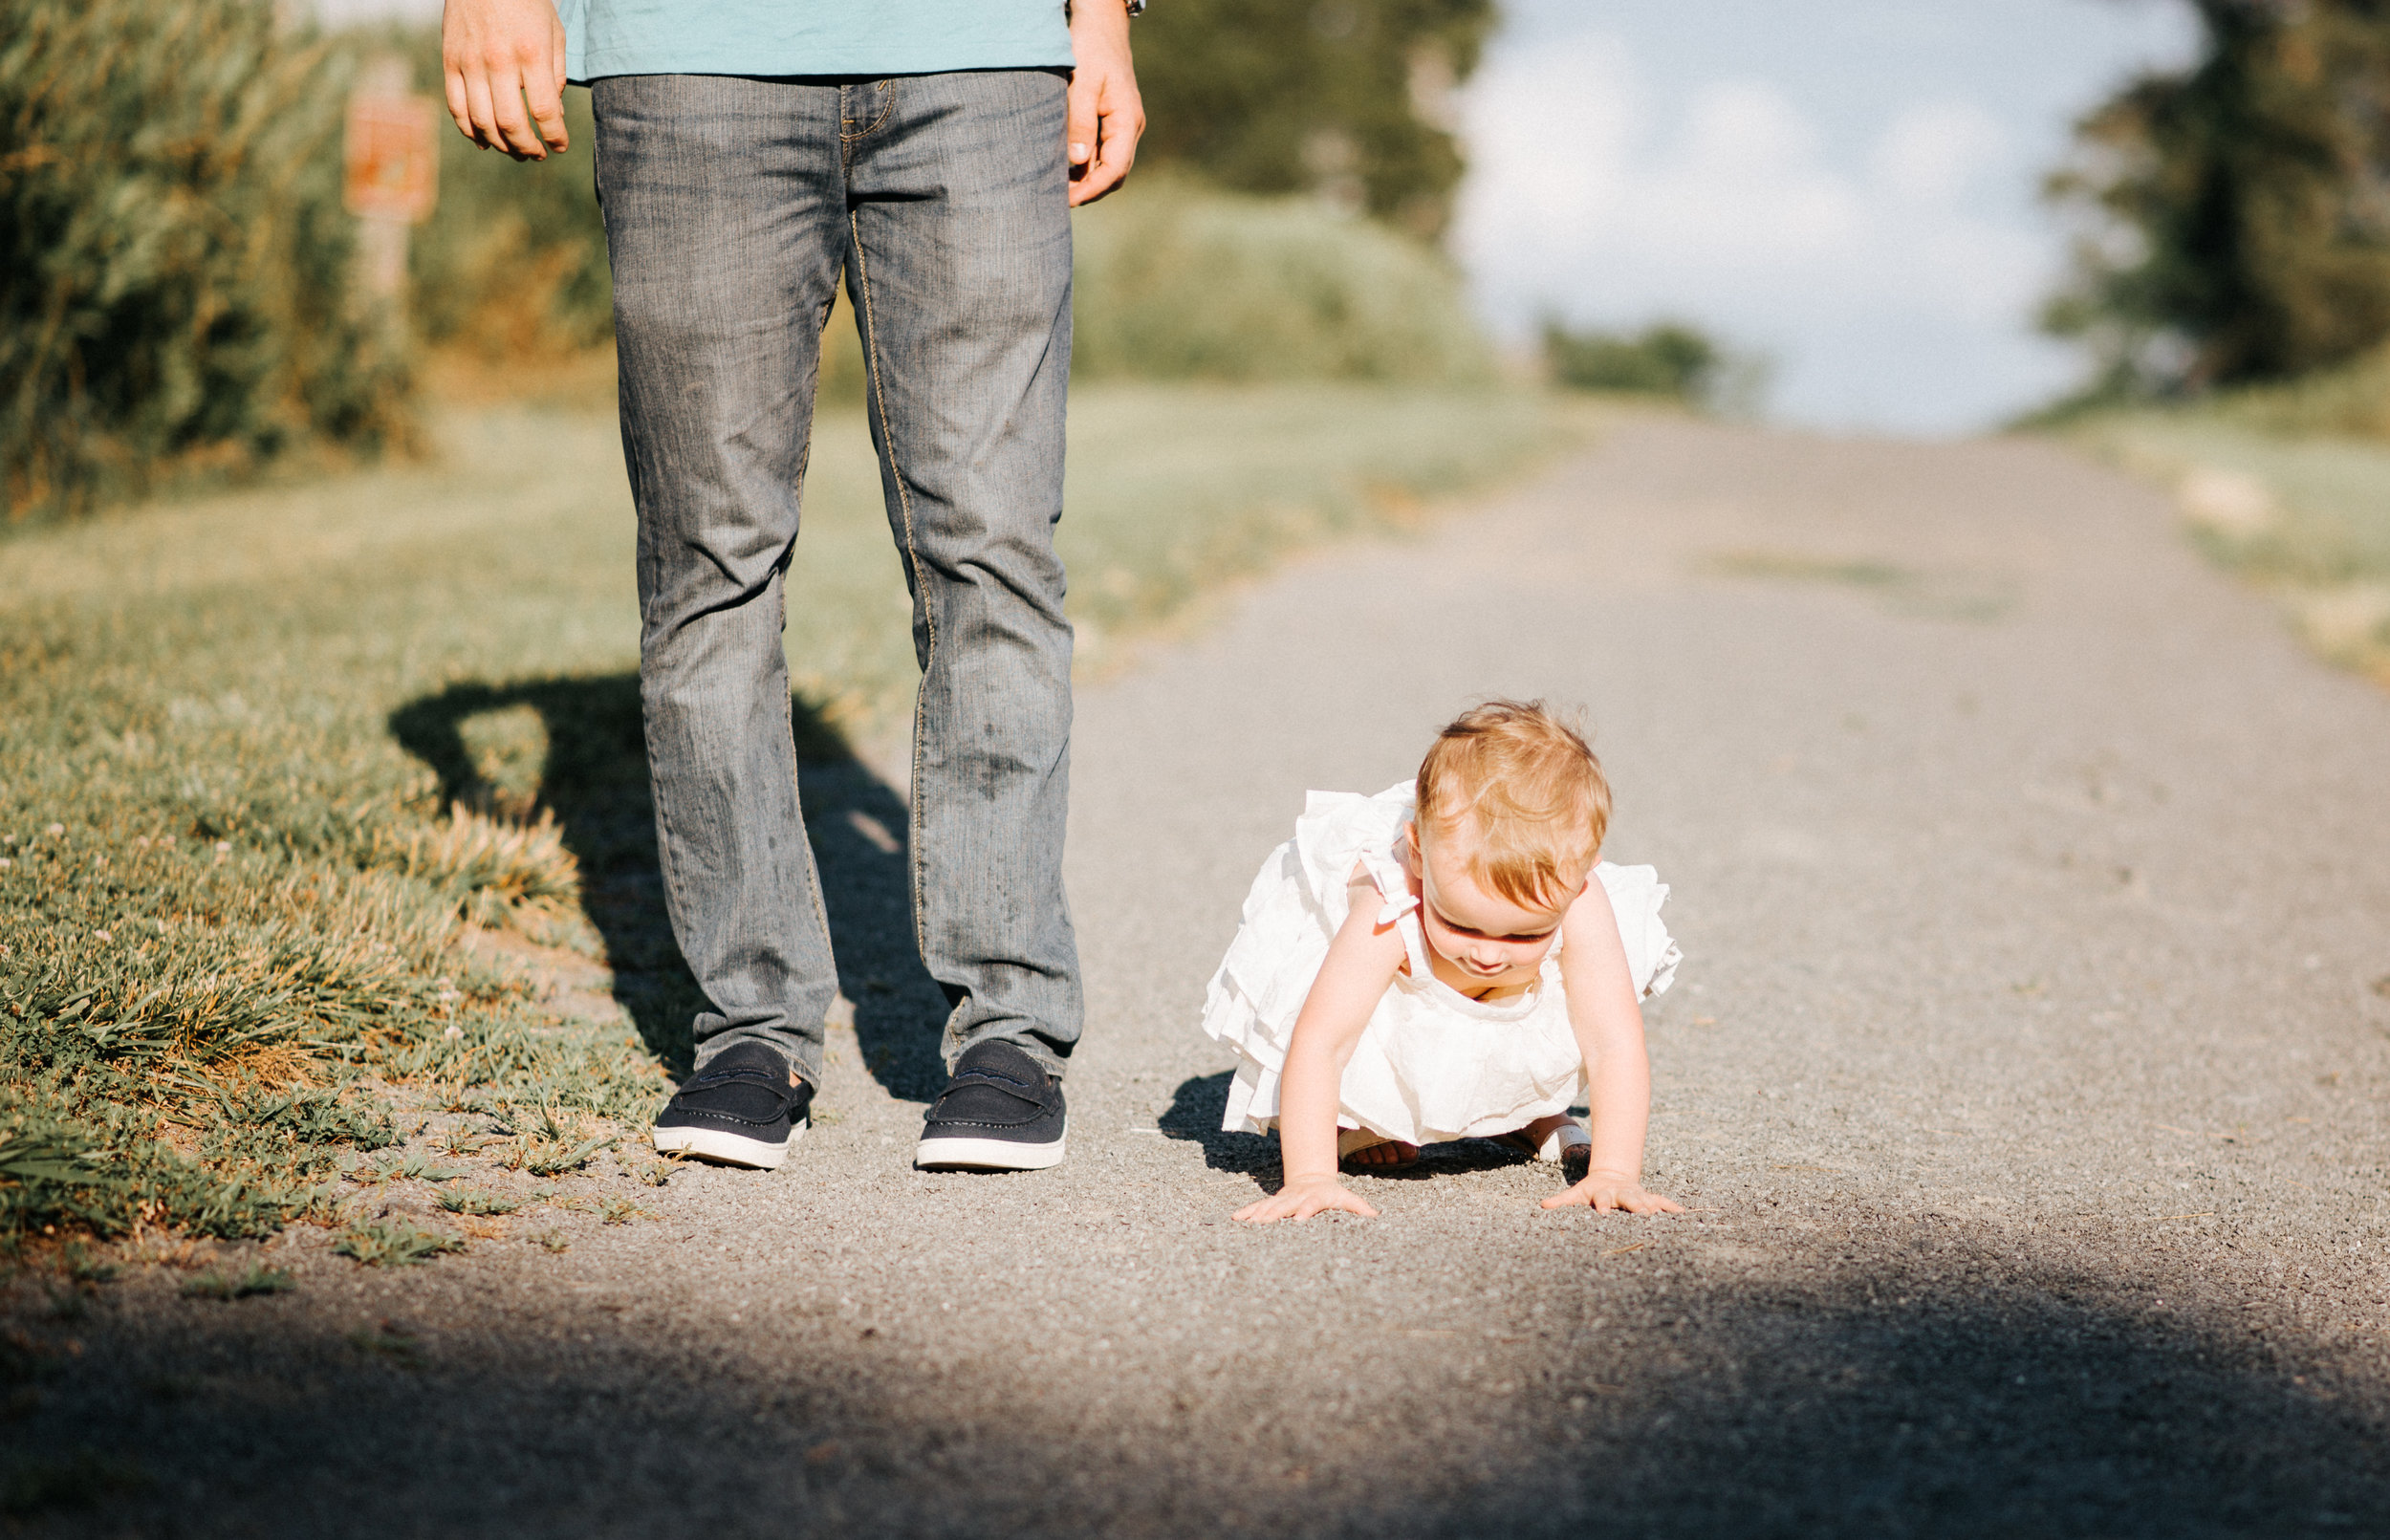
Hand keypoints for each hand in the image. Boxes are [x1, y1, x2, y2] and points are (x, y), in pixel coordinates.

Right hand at [441, 0, 569, 160]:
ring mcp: (470, 62)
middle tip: (537, 154)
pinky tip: (484, 141)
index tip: (560, 146)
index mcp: (531, 54)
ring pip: (482, 122)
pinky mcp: (450, 61)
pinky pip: (457, 107)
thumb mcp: (553, 31)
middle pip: (512, 124)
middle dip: (528, 148)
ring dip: (500, 145)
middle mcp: (499, 61)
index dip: (555, 137)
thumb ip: (556, 74)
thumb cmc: (526, 2)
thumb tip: (553, 115)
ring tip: (515, 150)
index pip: (544, 111)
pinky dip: (470, 131)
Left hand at [1065, 0, 1143, 205]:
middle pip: (1114, 174)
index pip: (1114, 169)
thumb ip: (1080, 123)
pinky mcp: (1112, 121)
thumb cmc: (1089, 49)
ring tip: (1057, 187)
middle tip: (1056, 199)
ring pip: (1108, 165)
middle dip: (1088, 190)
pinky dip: (1085, 165)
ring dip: (1086, 180)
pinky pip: (1102, 152)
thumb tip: (1079, 162)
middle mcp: (1130, 127)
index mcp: (1127, 121)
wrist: (1100, 24)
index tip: (1066, 201)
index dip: (1091, 190)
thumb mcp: (1081, 83)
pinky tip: (1063, 167)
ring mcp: (1123, 125)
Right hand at [1234, 1174, 1379, 1224]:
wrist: (1312, 1178)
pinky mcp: (1273, 1202)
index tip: (1299, 1219)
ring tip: (1245, 1224)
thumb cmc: (1332, 1193)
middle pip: (1284, 1205)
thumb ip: (1359, 1207)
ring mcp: (1283, 1199)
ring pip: (1268, 1206)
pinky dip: (1247, 1212)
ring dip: (1256, 1214)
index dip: (1305, 1210)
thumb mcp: (1347, 1198)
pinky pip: (1258, 1207)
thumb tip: (1375, 1216)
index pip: (1311, 1204)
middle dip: (1273, 1214)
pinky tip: (1236, 1219)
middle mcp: (1296, 1197)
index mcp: (1315, 1197)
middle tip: (1263, 1224)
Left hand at [1540, 1169, 1684, 1214]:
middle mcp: (1621, 1193)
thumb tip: (1542, 1205)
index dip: (1602, 1205)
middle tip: (1642, 1213)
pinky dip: (1670, 1206)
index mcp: (1603, 1193)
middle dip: (1635, 1205)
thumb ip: (1561, 1201)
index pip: (1602, 1199)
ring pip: (1646, 1199)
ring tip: (1662, 1215)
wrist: (1611, 1175)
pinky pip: (1661, 1200)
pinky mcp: (1647, 1196)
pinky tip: (1682, 1213)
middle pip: (1628, 1199)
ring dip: (1654, 1207)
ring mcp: (1636, 1194)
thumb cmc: (1591, 1190)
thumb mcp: (1576, 1194)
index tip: (1603, 1213)